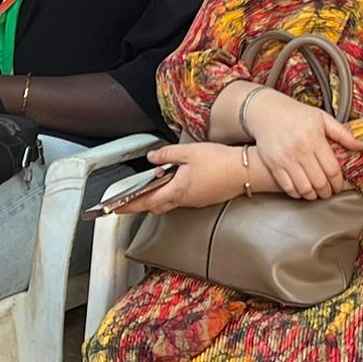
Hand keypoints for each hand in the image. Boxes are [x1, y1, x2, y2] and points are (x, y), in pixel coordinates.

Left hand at [112, 143, 242, 215]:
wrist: (247, 171)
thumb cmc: (220, 162)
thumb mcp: (189, 152)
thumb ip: (166, 154)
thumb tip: (151, 158)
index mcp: (177, 190)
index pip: (146, 201)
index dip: (129, 205)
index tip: (115, 209)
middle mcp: (185, 200)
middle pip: (157, 205)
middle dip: (142, 203)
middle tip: (129, 199)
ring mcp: (196, 201)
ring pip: (170, 202)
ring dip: (159, 196)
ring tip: (152, 186)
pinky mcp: (205, 198)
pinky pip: (183, 199)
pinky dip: (174, 193)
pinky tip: (177, 181)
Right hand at [236, 88, 360, 199]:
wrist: (267, 112)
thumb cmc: (297, 114)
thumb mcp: (322, 118)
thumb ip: (342, 133)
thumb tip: (360, 146)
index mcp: (315, 139)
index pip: (332, 169)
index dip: (339, 182)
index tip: (339, 185)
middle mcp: (300, 150)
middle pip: (320, 181)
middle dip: (327, 191)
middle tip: (330, 192)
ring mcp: (286, 159)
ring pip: (304, 188)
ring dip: (313, 195)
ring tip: (317, 193)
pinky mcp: (274, 165)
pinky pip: (288, 187)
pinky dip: (297, 193)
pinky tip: (302, 190)